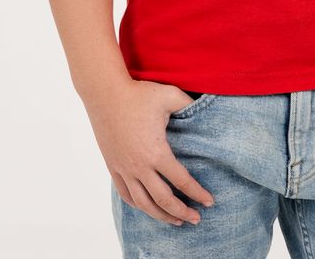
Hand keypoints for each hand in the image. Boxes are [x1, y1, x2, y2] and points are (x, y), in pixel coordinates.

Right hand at [83, 78, 215, 225]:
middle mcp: (140, 166)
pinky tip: (148, 207)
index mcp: (156, 153)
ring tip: (175, 221)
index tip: (209, 202)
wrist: (105, 93)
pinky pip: (126, 194)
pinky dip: (139, 205)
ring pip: (143, 203)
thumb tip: (206, 108)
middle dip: (182, 212)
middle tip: (196, 219)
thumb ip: (189, 104)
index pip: (182, 181)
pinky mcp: (112, 166)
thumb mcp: (170, 96)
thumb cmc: (138, 94)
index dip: (198, 193)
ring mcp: (124, 169)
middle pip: (164, 200)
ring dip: (161, 215)